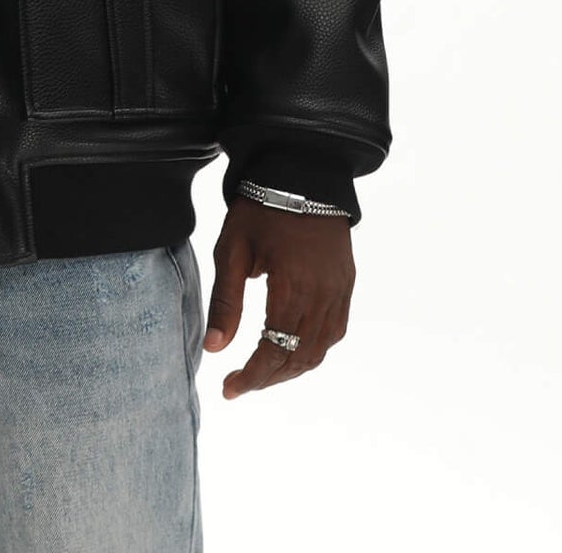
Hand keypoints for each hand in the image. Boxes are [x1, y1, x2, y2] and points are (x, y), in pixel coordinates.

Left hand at [202, 197, 354, 398]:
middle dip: (269, 376)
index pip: (274, 350)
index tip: (229, 389)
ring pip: (320, 349)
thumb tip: (215, 350)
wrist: (302, 172)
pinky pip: (335, 331)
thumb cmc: (260, 208)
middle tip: (241, 383)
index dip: (252, 377)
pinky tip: (291, 347)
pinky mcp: (346, 283)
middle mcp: (322, 295)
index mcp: (292, 288)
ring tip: (263, 370)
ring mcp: (339, 291)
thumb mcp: (232, 249)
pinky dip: (312, 348)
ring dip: (291, 366)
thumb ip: (226, 301)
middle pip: (299, 356)